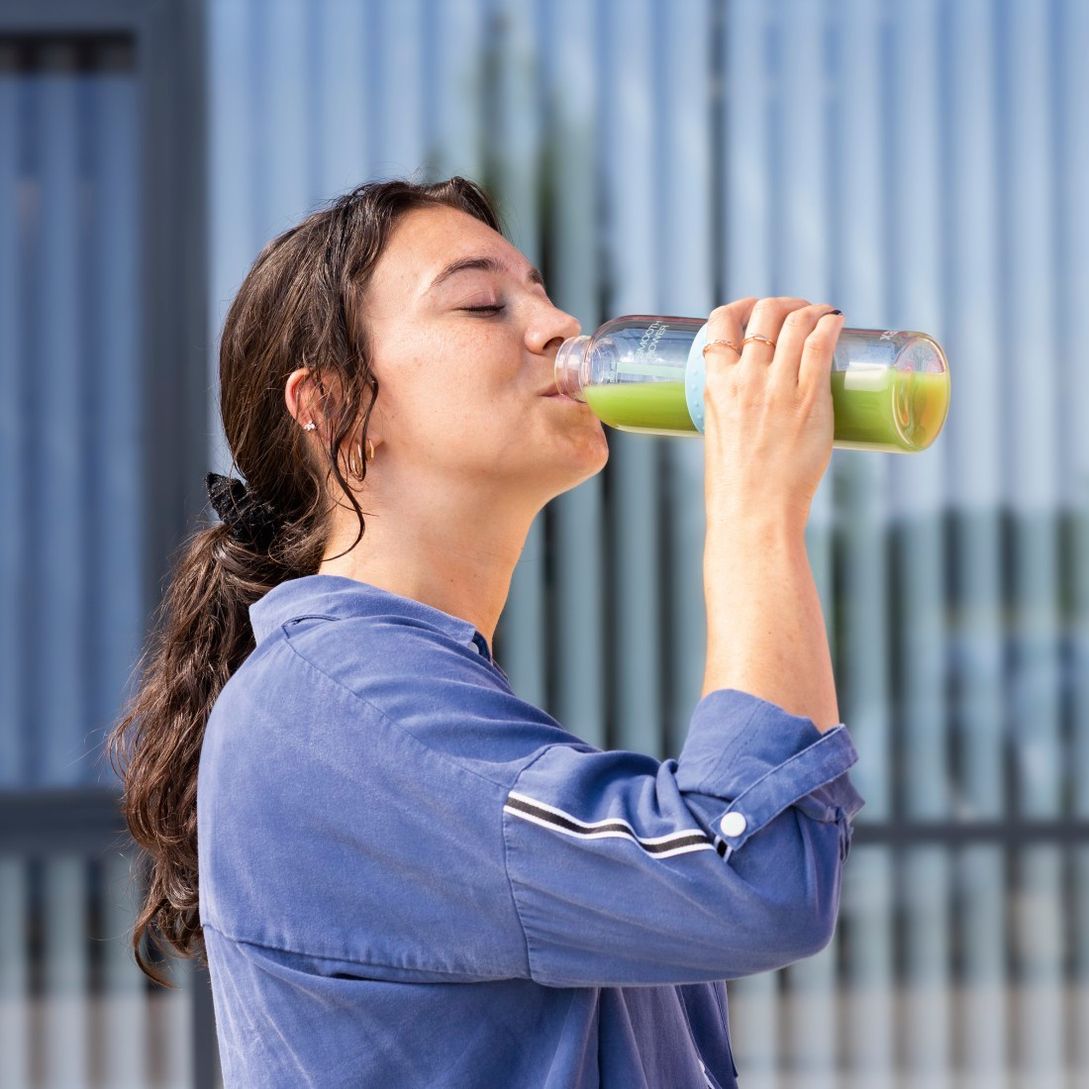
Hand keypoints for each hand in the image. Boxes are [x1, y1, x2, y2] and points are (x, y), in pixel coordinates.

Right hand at [701, 296, 844, 527]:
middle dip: (782, 304)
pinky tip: (837, 320)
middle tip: (797, 312)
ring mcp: (780, 387)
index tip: (755, 310)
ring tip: (822, 314)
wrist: (754, 512)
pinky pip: (821, 345)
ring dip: (811, 309)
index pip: (721, 322)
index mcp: (715, 384)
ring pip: (796, 323)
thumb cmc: (736, 485)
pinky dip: (830, 324)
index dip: (741, 306)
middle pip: (764, 314)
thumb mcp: (719, 435)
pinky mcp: (811, 399)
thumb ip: (735, 410)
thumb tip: (761, 404)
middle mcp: (746, 378)